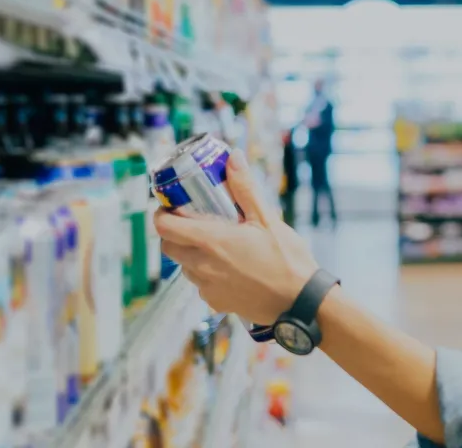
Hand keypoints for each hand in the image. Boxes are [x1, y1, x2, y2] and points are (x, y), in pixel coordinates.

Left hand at [155, 151, 319, 323]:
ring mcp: (207, 287)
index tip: (171, 207)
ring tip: (217, 245)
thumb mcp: (267, 219)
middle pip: (169, 247)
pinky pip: (200, 284)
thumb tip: (233, 159)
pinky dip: (207, 274)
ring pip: (185, 266)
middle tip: (194, 222)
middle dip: (175, 233)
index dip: (162, 214)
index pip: (165, 227)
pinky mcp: (216, 302)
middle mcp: (203, 266)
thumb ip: (245, 189)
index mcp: (212, 241)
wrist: (300, 302)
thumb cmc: (287, 260)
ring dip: (192, 253)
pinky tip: (230, 268)